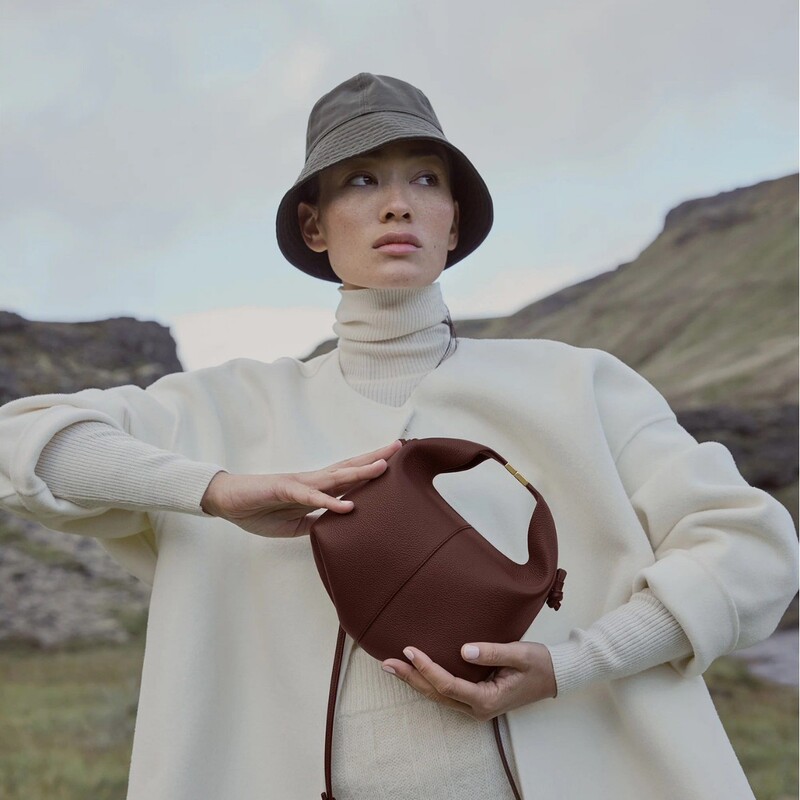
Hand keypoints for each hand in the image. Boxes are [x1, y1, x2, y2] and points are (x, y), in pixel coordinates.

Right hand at [200, 440, 403, 537]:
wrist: (227, 502)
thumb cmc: (259, 510)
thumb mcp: (295, 524)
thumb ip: (317, 523)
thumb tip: (339, 528)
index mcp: (316, 488)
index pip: (349, 476)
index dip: (371, 468)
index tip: (394, 460)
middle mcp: (312, 481)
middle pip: (349, 467)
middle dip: (375, 458)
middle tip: (399, 446)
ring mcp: (299, 483)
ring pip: (335, 476)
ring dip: (359, 472)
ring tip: (382, 467)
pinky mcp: (284, 490)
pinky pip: (310, 497)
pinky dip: (329, 501)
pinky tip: (347, 506)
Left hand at [381, 641, 556, 721]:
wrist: (556, 676)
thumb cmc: (539, 664)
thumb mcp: (519, 654)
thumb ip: (492, 652)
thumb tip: (465, 649)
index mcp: (486, 699)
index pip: (447, 684)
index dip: (426, 668)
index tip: (410, 650)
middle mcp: (477, 708)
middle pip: (436, 694)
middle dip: (410, 678)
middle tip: (386, 662)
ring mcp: (475, 706)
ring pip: (438, 695)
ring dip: (415, 680)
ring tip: (393, 666)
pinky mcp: (476, 698)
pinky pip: (446, 692)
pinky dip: (428, 681)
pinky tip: (415, 671)